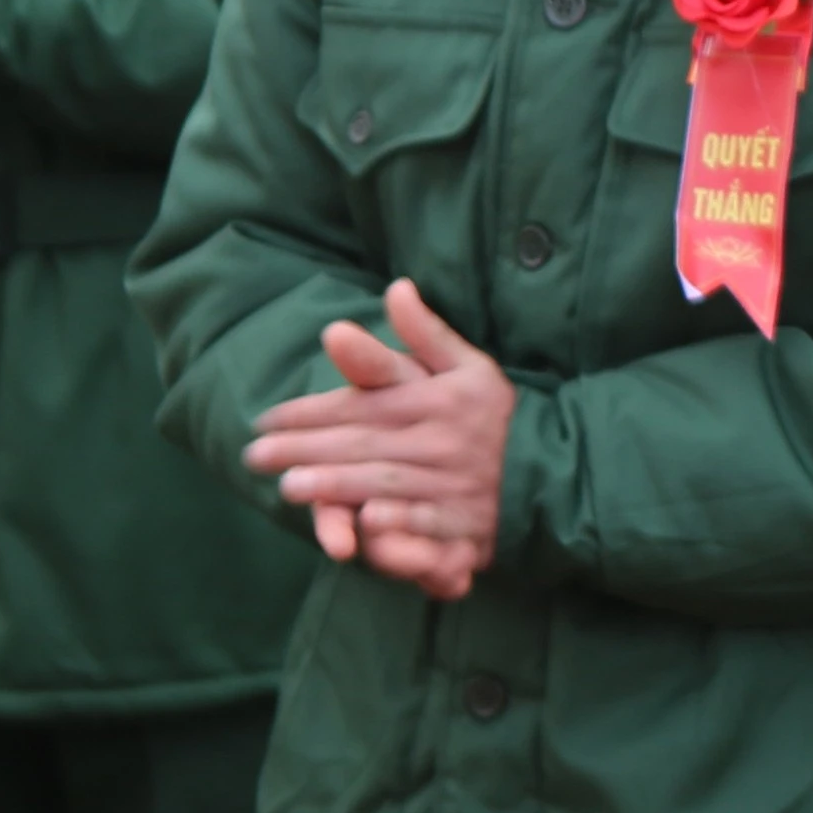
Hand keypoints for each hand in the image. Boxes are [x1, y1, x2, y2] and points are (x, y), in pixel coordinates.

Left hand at [245, 281, 514, 601]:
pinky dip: (399, 525)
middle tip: (256, 457)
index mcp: (433, 399)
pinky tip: (364, 525)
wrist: (555, 467)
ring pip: (386, 481)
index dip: (310, 412)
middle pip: (362, 444)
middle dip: (306, 451)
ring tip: (290, 488)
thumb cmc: (497, 416)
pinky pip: (428, 524)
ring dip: (337, 486)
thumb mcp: (468, 365)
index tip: (266, 419)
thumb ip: (427, 332)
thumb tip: (396, 288)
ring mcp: (451, 484)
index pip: (361, 404)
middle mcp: (438, 439)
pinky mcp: (464, 524)